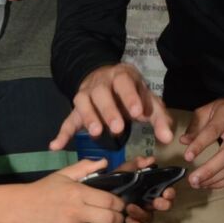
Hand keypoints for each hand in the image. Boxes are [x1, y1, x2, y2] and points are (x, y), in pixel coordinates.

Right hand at [19, 158, 124, 222]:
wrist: (20, 207)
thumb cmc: (44, 190)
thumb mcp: (63, 175)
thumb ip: (84, 167)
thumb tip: (104, 162)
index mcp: (78, 192)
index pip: (110, 201)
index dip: (119, 204)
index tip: (118, 206)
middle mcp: (76, 211)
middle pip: (110, 220)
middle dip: (115, 219)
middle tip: (113, 219)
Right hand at [50, 63, 173, 149]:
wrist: (108, 79)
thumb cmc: (131, 93)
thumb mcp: (148, 100)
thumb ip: (158, 118)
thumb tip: (167, 139)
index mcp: (121, 77)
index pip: (124, 83)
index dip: (130, 96)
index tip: (138, 112)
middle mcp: (100, 83)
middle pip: (101, 93)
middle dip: (109, 111)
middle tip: (118, 129)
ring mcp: (86, 95)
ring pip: (82, 103)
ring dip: (88, 117)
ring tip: (96, 133)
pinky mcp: (76, 109)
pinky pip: (68, 120)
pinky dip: (62, 133)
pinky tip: (56, 146)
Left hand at [116, 156, 176, 222]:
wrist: (95, 200)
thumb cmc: (111, 184)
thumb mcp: (120, 172)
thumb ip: (134, 165)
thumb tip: (150, 159)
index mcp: (148, 188)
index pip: (165, 191)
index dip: (169, 192)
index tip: (167, 192)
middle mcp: (147, 201)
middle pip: (163, 205)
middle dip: (163, 204)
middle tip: (157, 202)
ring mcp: (141, 214)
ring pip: (149, 217)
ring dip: (142, 213)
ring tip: (130, 208)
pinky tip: (128, 221)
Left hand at [181, 98, 223, 189]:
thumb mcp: (207, 110)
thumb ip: (195, 126)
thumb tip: (184, 141)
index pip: (213, 132)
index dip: (200, 145)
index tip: (187, 157)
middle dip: (209, 170)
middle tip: (193, 179)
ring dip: (215, 179)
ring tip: (198, 184)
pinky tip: (210, 184)